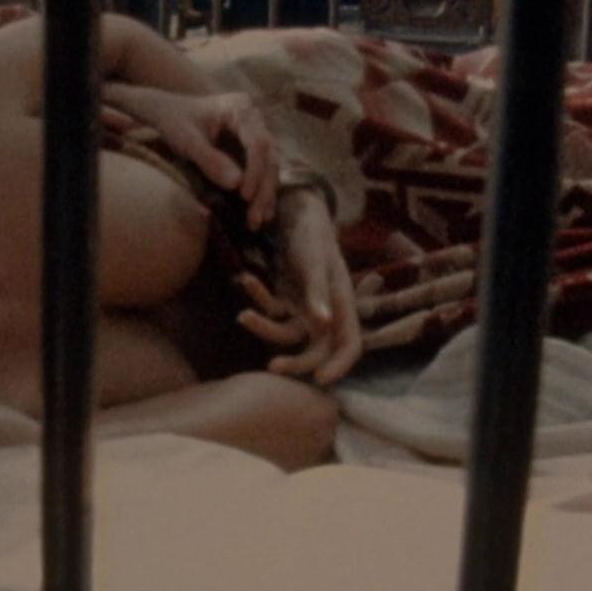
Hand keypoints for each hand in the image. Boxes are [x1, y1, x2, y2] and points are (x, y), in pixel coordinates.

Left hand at [103, 84, 279, 229]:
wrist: (167, 112)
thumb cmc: (174, 121)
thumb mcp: (186, 140)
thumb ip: (209, 160)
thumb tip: (236, 185)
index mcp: (240, 108)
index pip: (258, 142)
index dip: (255, 171)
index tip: (244, 196)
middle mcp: (254, 119)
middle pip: (269, 157)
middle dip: (263, 189)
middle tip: (255, 218)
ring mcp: (255, 134)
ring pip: (270, 166)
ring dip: (265, 195)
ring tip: (257, 222)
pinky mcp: (250, 149)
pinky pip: (262, 171)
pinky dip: (260, 192)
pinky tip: (260, 214)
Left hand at [235, 187, 361, 383]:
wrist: (298, 210)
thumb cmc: (314, 235)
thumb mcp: (316, 262)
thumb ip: (318, 293)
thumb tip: (323, 324)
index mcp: (343, 306)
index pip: (350, 347)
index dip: (339, 367)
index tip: (319, 380)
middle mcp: (324, 313)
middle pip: (315, 352)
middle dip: (295, 363)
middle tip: (271, 367)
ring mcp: (302, 308)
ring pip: (284, 334)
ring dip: (263, 327)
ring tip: (242, 316)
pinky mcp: (282, 298)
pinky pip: (269, 308)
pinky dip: (256, 295)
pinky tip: (245, 278)